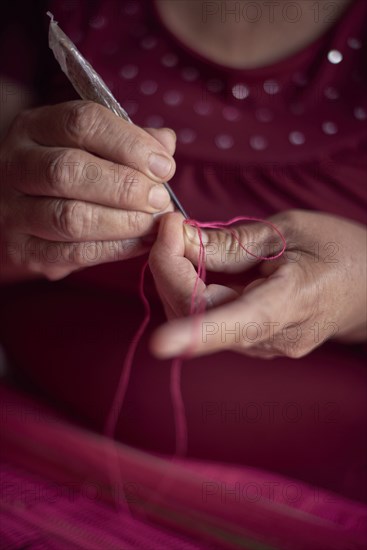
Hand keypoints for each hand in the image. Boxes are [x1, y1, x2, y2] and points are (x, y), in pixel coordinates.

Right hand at [0, 101, 175, 281]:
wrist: (25, 211)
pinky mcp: (24, 250)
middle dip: (126, 187)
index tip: (164, 166)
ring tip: (153, 223)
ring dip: (123, 222)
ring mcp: (13, 210)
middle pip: (70, 170)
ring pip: (70, 217)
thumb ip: (128, 140)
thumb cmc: (70, 172)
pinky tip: (141, 243)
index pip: (81, 123)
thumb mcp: (92, 145)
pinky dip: (115, 249)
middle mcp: (16, 164)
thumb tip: (165, 143)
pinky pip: (74, 253)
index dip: (130, 144)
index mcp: (35, 127)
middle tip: (160, 199)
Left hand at [149, 211, 366, 358]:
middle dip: (170, 269)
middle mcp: (273, 336)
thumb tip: (179, 240)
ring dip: (176, 277)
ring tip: (181, 237)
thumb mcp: (288, 231)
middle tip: (170, 227)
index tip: (159, 344)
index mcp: (292, 302)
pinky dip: (190, 287)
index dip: (196, 336)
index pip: (238, 325)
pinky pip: (207, 318)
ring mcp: (262, 344)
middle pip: (200, 315)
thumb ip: (231, 243)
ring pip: (197, 318)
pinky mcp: (253, 341)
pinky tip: (194, 261)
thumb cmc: (338, 250)